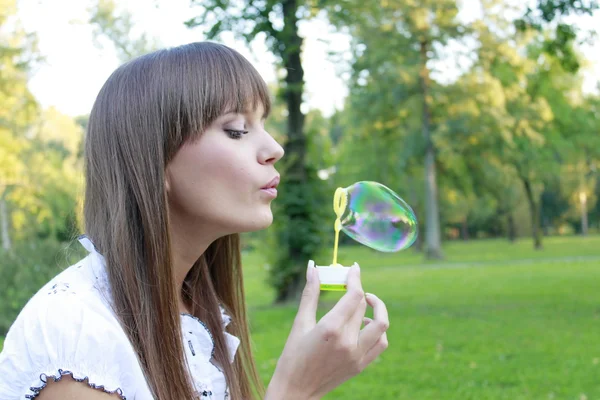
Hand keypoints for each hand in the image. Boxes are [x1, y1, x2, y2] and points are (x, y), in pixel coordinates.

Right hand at [265, 262, 388, 399]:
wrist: (296, 391)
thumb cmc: (292, 355)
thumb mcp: (300, 323)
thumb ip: (310, 293)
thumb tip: (313, 267)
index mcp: (331, 329)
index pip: (354, 296)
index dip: (355, 278)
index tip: (353, 268)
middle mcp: (348, 342)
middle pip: (363, 306)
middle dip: (358, 290)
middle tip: (349, 284)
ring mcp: (357, 356)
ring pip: (380, 324)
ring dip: (377, 309)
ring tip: (365, 302)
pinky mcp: (361, 366)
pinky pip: (380, 343)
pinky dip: (377, 330)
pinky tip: (363, 324)